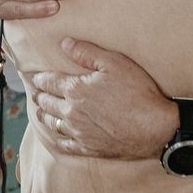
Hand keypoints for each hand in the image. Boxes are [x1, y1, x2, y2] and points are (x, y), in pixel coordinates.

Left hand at [29, 38, 175, 158]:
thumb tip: (65, 44)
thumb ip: (87, 52)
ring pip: (52, 123)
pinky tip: (54, 137)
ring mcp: (79, 132)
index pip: (49, 82)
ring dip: (44, 115)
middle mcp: (71, 112)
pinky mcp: (89, 148)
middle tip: (36, 93)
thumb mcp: (115, 63)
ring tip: (41, 110)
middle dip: (40, 96)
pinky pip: (64, 145)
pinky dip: (56, 139)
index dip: (40, 78)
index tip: (36, 77)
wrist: (156, 128)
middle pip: (47, 103)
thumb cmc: (138, 93)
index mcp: (75, 90)